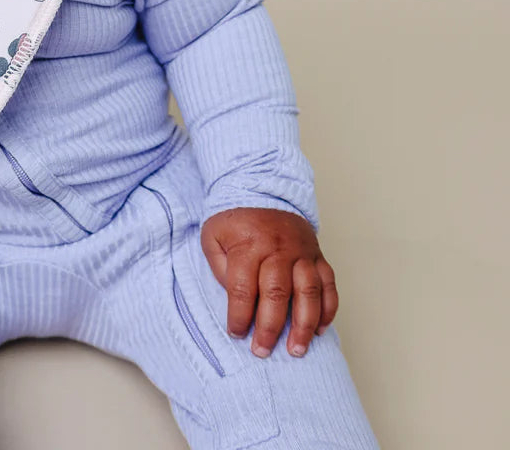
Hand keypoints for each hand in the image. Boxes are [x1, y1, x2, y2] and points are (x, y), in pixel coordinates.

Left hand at [201, 207, 337, 358]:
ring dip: (304, 324)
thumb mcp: (213, 236)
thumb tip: (235, 298)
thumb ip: (220, 267)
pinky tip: (320, 330)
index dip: (238, 315)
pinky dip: (328, 309)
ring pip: (308, 291)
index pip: (242, 287)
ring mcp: (302, 252)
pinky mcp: (318, 255)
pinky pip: (329, 285)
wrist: (262, 191)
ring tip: (296, 350)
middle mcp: (278, 249)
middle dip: (269, 327)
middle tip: (262, 351)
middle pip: (276, 293)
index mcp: (248, 244)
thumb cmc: (235, 220)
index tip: (235, 333)